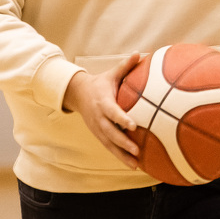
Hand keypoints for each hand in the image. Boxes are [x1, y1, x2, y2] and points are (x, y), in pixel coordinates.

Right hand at [62, 53, 144, 167]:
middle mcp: (99, 117)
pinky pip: (109, 147)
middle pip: (110, 132)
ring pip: (109, 144)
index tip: (133, 125)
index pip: (113, 111)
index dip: (121, 118)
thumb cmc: (101, 83)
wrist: (78, 94)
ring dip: (121, 155)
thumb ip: (126, 66)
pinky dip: (119, 156)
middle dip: (123, 142)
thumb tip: (141, 53)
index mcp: (103, 102)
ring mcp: (97, 128)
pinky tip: (133, 165)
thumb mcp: (111, 74)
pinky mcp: (98, 135)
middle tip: (137, 150)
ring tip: (135, 164)